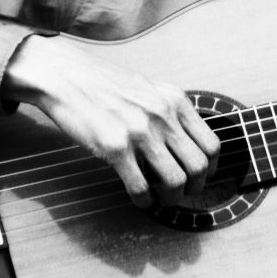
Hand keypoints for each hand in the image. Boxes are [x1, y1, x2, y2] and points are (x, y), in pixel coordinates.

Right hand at [3, 36, 219, 205]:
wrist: (65, 76)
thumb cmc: (103, 83)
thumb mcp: (148, 88)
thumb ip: (170, 111)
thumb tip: (186, 141)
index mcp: (175, 100)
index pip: (211, 144)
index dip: (210, 169)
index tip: (200, 177)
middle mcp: (162, 116)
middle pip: (199, 167)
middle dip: (195, 189)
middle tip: (183, 193)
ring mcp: (139, 133)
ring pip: (175, 182)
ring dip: (171, 199)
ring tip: (161, 199)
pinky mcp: (115, 148)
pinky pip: (141, 188)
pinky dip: (145, 202)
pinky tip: (140, 200)